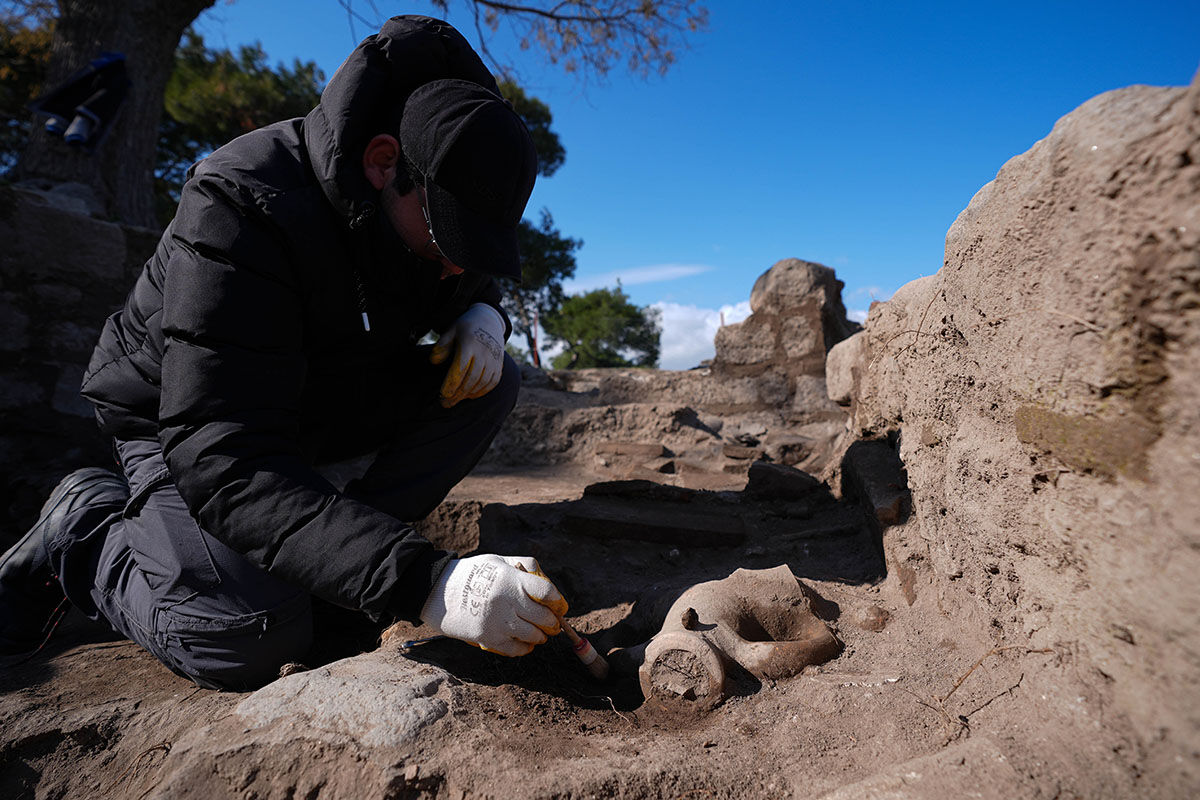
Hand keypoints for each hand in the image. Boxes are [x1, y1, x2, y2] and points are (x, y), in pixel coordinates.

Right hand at [419, 554, 568, 655]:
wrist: (437, 592)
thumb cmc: (471, 574)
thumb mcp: (498, 561)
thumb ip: (525, 568)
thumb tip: (548, 584)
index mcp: (511, 579)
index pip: (547, 593)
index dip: (558, 602)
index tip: (559, 606)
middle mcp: (507, 601)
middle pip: (544, 618)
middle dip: (552, 623)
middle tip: (553, 624)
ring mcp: (497, 622)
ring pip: (533, 636)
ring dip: (541, 636)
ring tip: (540, 634)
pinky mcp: (488, 638)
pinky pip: (516, 649)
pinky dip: (525, 648)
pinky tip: (526, 644)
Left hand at [429, 303, 504, 407]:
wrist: (489, 320)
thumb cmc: (465, 328)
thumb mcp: (451, 331)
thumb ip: (442, 346)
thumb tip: (434, 362)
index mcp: (470, 344)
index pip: (460, 368)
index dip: (451, 383)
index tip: (443, 394)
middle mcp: (484, 352)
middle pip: (471, 378)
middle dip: (458, 393)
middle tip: (446, 403)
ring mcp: (494, 359)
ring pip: (482, 382)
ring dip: (468, 394)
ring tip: (456, 399)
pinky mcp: (499, 364)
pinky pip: (493, 382)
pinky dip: (482, 391)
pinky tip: (470, 395)